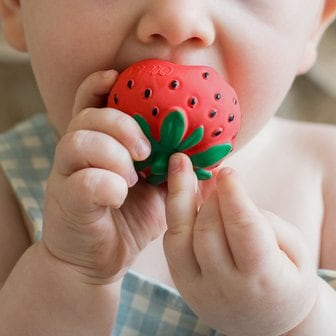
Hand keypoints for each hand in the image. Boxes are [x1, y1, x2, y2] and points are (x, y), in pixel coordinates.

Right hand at [42, 70, 166, 283]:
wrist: (99, 261)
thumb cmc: (130, 221)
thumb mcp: (160, 193)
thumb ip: (176, 172)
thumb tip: (213, 159)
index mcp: (98, 145)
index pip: (91, 103)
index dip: (100, 85)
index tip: (117, 77)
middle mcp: (77, 155)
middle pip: (87, 117)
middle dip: (121, 125)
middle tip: (146, 150)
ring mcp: (66, 176)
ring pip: (78, 142)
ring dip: (113, 153)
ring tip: (134, 175)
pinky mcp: (65, 202)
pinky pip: (80, 181)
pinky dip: (106, 184)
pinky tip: (119, 196)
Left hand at [164, 153, 317, 335]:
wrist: (268, 321)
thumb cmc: (287, 279)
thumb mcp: (295, 251)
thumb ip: (264, 222)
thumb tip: (227, 194)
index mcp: (262, 279)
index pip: (244, 229)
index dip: (233, 196)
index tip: (226, 170)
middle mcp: (225, 287)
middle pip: (207, 231)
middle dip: (210, 197)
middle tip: (215, 175)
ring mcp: (198, 289)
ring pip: (178, 238)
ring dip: (179, 198)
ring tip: (179, 167)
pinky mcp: (183, 285)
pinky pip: (172, 245)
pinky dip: (177, 218)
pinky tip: (182, 197)